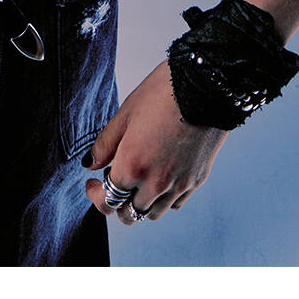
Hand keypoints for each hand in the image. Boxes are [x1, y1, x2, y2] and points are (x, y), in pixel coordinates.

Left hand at [84, 58, 224, 223]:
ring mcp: (178, 185)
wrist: (206, 84)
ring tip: (138, 179)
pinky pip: (174, 204)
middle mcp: (155, 183)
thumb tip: (92, 164)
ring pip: (152, 213)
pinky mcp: (196, 181)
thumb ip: (106, 143)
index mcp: (133, 166)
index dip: (95, 194)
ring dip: (140, 203)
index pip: (107, 200)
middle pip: (128, 214)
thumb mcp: (127, 112)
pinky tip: (160, 177)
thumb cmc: (165, 92)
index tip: (93, 183)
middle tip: (115, 181)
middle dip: (116, 202)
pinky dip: (164, 199)